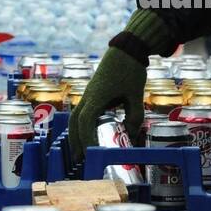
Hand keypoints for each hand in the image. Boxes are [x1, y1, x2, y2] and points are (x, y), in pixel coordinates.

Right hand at [67, 45, 146, 162]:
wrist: (126, 50)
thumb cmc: (131, 70)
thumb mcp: (136, 95)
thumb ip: (134, 116)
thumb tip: (130, 135)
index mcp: (97, 97)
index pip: (85, 122)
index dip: (86, 139)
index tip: (89, 153)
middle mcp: (88, 96)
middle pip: (74, 122)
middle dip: (75, 142)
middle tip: (79, 160)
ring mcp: (88, 94)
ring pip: (75, 117)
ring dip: (75, 134)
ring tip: (80, 152)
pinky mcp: (91, 93)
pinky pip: (81, 112)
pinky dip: (81, 125)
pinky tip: (87, 134)